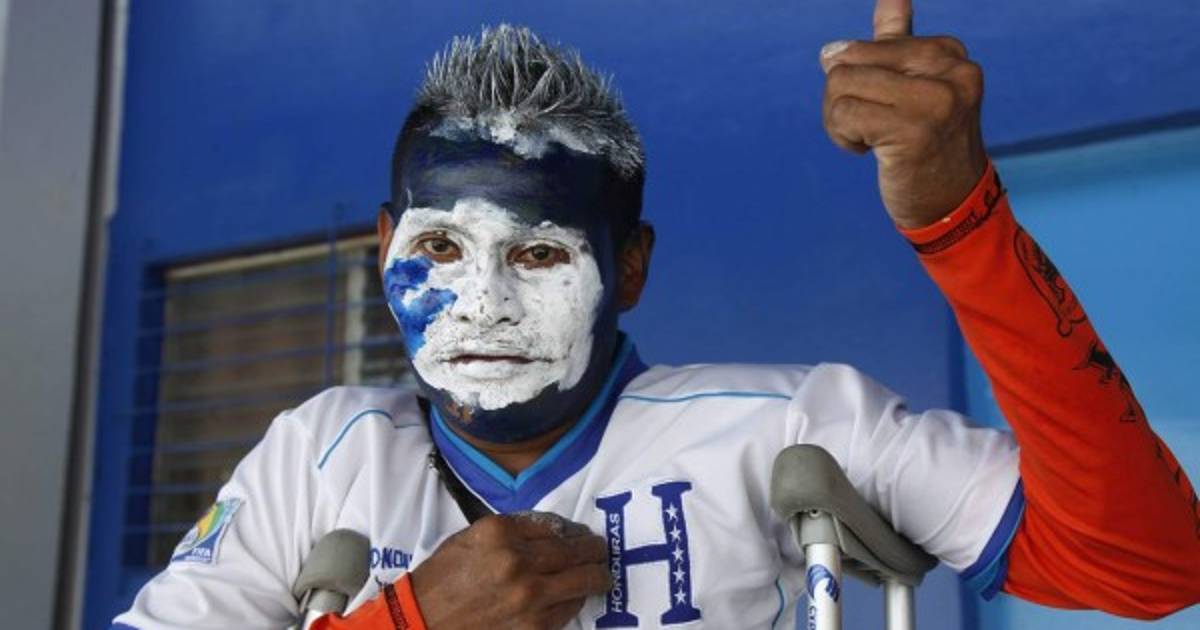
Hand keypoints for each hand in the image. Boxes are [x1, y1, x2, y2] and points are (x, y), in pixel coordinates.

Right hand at [410, 512, 610, 629]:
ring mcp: (529, 596)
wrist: (423, 621)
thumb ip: (513, 531)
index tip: (579, 534)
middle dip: (595, 550)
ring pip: (585, 580)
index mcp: (500, 533)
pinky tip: (574, 596)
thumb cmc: (443, 578)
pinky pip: (571, 608)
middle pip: (577, 550)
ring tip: (600, 573)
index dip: (572, 530)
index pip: (554, 524)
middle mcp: (518, 562)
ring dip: (596, 575)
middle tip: (600, 551)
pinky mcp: (534, 626)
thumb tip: (553, 531)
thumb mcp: (471, 538)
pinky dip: (576, 600)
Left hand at [820, 0, 987, 228]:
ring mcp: (935, 99)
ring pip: (840, 84)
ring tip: (866, 140)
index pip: (865, 46)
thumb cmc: (926, 146)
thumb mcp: (917, 87)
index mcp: (948, 53)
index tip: (884, 109)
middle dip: (841, 98)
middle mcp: (950, 70)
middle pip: (847, 60)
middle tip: (866, 128)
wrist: (952, 206)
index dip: (856, 81)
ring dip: (838, 120)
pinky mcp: (914, 129)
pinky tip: (867, 152)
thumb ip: (900, 41)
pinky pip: (844, 114)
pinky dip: (842, 136)